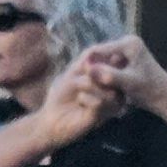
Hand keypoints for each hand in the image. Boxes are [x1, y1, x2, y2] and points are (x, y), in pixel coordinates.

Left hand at [0, 64, 118, 166]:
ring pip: (111, 91)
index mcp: (110, 81)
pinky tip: (80, 101)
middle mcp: (115, 94)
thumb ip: (88, 59)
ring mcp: (111, 107)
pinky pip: (100, 102)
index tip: (84, 67)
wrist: (50, 118)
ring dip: (89, 86)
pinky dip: (86, 98)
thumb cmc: (62, 94)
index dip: (101, 62)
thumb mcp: (74, 71)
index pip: (116, 64)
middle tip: (80, 78)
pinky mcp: (103, 118)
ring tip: (79, 92)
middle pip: (115, 76)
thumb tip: (101, 49)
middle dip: (95, 73)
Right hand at [78, 35, 166, 115]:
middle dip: (90, 69)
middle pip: (99, 54)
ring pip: (102, 62)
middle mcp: (126, 43)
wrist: (165, 98)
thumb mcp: (129, 83)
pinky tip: (95, 88)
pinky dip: (102, 77)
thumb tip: (88, 70)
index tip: (74, 78)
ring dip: (95, 74)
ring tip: (84, 87)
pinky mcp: (125, 61)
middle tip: (77, 83)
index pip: (99, 49)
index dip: (86, 63)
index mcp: (128, 43)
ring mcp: (125, 52)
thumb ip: (109, 76)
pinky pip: (108, 67)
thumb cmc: (149, 90)